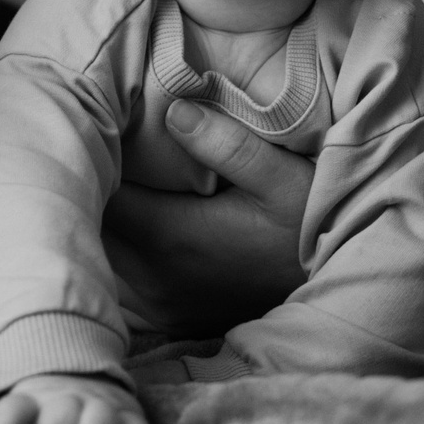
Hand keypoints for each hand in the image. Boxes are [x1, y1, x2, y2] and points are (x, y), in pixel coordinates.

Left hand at [102, 98, 313, 334]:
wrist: (335, 294)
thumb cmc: (310, 229)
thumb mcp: (284, 179)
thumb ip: (229, 145)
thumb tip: (175, 111)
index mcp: (171, 236)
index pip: (96, 193)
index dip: (88, 155)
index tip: (93, 122)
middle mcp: (153, 274)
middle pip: (91, 223)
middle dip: (88, 182)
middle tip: (95, 138)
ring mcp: (159, 299)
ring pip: (103, 250)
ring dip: (100, 213)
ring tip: (108, 170)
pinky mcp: (168, 312)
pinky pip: (121, 273)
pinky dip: (117, 243)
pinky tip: (132, 212)